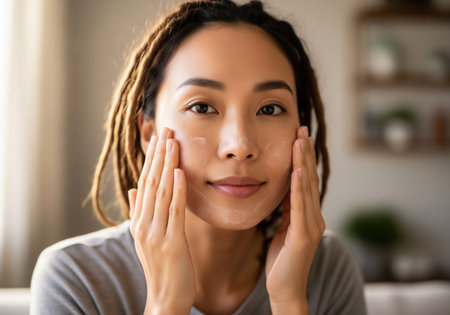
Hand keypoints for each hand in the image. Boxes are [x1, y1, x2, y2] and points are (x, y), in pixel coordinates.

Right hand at [128, 127, 194, 314]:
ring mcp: (155, 233)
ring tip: (172, 142)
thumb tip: (134, 188)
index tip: (159, 138)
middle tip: (166, 129)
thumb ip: (139, 211)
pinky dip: (177, 190)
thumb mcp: (146, 237)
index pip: (145, 182)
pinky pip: (174, 211)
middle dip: (159, 155)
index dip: (152, 159)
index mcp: (139, 221)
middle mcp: (143, 224)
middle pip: (151, 182)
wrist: (165, 299)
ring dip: (167, 165)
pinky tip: (180, 172)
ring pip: (161, 192)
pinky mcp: (171, 243)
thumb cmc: (161, 267)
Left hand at [265, 126, 324, 311]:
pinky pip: (300, 207)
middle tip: (301, 128)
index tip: (298, 135)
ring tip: (300, 140)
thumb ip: (287, 210)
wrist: (285, 288)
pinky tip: (298, 171)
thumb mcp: (283, 228)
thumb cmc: (281, 259)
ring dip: (304, 163)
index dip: (303, 157)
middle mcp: (314, 217)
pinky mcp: (304, 236)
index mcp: (308, 214)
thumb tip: (284, 189)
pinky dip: (299, 188)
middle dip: (305, 153)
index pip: (305, 180)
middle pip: (309, 179)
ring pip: (307, 188)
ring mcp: (311, 226)